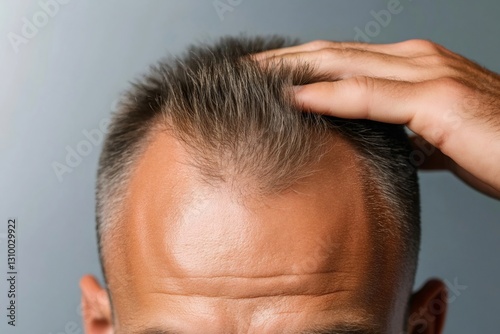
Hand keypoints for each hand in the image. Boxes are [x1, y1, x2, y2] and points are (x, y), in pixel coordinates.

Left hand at [253, 39, 499, 198]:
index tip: (261, 77)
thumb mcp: (437, 135)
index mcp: (412, 67)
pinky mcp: (436, 100)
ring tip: (249, 78)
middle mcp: (416, 60)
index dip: (297, 65)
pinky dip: (327, 95)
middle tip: (240, 69)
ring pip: (342, 65)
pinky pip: (369, 96)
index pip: (340, 60)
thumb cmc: (496, 145)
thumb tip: (383, 140)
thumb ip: (407, 130)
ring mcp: (426, 74)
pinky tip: (293, 98)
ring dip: (291, 69)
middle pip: (331, 54)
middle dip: (281, 60)